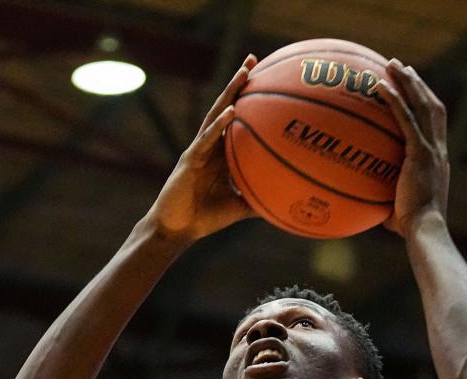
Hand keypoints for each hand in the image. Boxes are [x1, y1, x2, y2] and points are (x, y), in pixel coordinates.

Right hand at [145, 54, 258, 241]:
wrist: (177, 230)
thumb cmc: (205, 218)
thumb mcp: (240, 208)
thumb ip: (260, 199)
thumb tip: (289, 203)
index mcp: (221, 154)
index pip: (237, 120)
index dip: (248, 99)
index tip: (265, 78)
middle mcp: (210, 146)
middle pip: (226, 107)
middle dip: (239, 83)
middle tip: (254, 59)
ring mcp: (199, 150)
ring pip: (216, 115)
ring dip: (230, 93)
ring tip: (244, 72)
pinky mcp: (190, 159)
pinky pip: (207, 139)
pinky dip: (220, 124)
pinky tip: (232, 110)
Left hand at [377, 60, 448, 236]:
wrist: (424, 229)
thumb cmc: (409, 227)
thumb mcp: (395, 206)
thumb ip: (383, 196)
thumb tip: (359, 199)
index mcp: (437, 159)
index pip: (434, 123)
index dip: (426, 102)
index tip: (414, 88)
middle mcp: (438, 149)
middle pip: (431, 105)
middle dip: (417, 84)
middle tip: (401, 67)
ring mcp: (431, 149)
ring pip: (422, 105)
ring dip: (408, 82)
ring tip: (393, 64)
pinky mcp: (420, 153)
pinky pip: (406, 120)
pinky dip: (394, 100)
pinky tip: (380, 86)